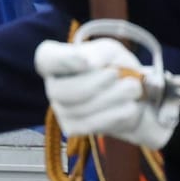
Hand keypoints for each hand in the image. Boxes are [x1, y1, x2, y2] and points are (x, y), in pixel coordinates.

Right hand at [35, 37, 177, 149]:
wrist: (131, 97)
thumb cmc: (115, 67)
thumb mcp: (111, 52)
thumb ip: (99, 54)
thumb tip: (89, 64)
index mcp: (56, 60)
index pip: (45, 58)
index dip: (63, 61)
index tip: (86, 62)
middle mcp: (53, 85)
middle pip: (62, 91)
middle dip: (95, 84)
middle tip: (117, 74)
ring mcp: (60, 109)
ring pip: (80, 109)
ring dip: (112, 98)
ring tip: (133, 88)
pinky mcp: (72, 128)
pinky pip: (90, 125)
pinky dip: (114, 115)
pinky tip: (130, 106)